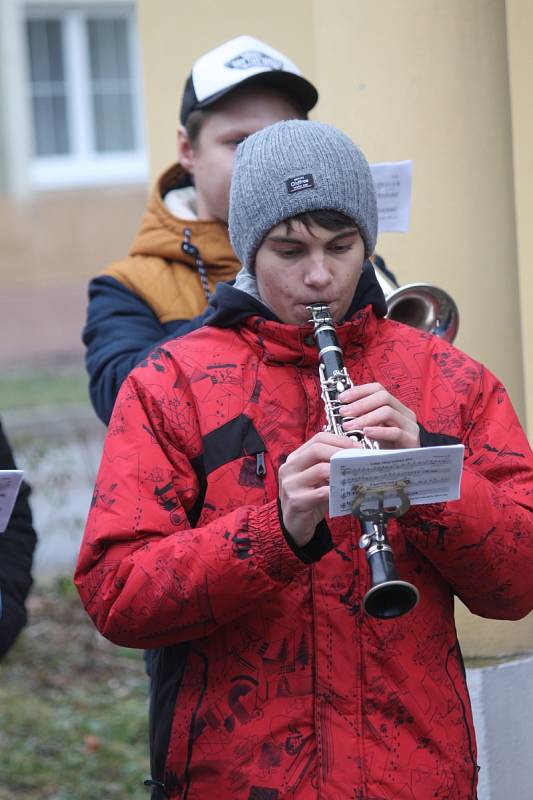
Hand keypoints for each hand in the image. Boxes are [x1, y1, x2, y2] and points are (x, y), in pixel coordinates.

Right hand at [278, 432, 358, 546]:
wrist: (294, 525)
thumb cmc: (308, 499)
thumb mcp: (316, 479)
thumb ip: (328, 466)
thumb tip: (354, 457)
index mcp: (295, 459)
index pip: (317, 439)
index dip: (339, 440)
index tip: (356, 447)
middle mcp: (289, 468)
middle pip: (317, 450)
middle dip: (341, 452)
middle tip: (357, 459)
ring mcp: (290, 485)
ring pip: (320, 470)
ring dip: (340, 472)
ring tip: (354, 475)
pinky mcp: (296, 501)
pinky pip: (321, 493)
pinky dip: (336, 491)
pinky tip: (345, 493)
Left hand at [338, 382, 419, 448]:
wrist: (408, 467)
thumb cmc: (389, 448)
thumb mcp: (375, 430)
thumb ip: (365, 419)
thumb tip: (344, 411)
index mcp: (395, 407)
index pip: (378, 389)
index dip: (359, 391)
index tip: (342, 398)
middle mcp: (404, 413)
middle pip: (383, 397)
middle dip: (360, 403)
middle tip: (343, 413)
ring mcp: (409, 426)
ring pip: (388, 412)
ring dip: (365, 417)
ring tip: (350, 426)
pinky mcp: (411, 441)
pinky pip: (395, 432)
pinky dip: (379, 431)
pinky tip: (366, 433)